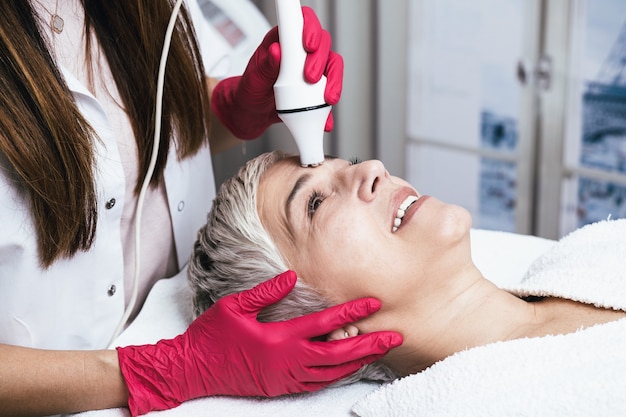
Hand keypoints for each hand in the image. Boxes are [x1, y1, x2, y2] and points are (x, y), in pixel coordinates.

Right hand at [117, 271, 401, 415]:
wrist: (192, 370)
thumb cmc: (211, 336)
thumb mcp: (235, 306)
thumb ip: (266, 291)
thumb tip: (291, 277)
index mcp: (278, 339)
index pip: (324, 324)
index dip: (351, 312)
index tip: (372, 302)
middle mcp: (287, 361)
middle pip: (338, 355)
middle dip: (369, 345)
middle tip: (394, 336)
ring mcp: (286, 377)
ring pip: (332, 373)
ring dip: (358, 362)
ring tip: (379, 350)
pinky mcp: (281, 387)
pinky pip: (318, 384)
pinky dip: (339, 375)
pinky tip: (349, 367)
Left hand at [211, 6, 343, 138]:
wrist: (252, 113)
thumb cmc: (251, 91)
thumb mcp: (253, 79)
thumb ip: (265, 66)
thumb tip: (276, 51)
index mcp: (283, 41)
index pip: (301, 23)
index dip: (310, 28)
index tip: (309, 45)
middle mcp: (300, 52)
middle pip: (323, 44)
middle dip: (320, 60)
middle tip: (310, 78)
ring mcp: (311, 68)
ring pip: (332, 66)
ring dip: (334, 81)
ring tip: (327, 99)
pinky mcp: (317, 88)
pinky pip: (331, 91)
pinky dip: (330, 108)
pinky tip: (326, 119)